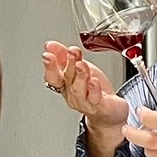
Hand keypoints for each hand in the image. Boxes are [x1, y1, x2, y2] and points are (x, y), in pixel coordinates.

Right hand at [43, 41, 129, 156]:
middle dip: (69, 63)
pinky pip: (95, 98)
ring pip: (79, 89)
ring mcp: (85, 101)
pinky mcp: (100, 106)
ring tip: (81, 65)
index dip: (49, 66)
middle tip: (71, 52)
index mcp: (65, 84)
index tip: (48, 55)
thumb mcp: (77, 69)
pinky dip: (94, 90)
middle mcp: (73, 93)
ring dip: (80, 76)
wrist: (109, 112)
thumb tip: (50, 44)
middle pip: (68, 79)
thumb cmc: (93, 90)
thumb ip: (63, 56)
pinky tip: (94, 82)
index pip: (53, 75)